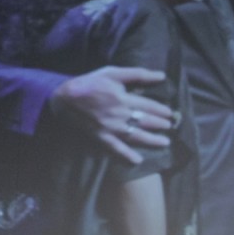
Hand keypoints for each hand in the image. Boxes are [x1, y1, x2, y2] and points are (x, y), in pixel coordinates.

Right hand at [50, 66, 173, 163]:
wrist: (63, 98)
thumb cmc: (90, 83)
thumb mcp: (113, 73)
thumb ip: (138, 74)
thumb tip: (162, 76)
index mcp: (123, 98)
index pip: (149, 106)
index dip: (162, 110)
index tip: (170, 113)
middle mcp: (119, 114)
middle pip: (145, 121)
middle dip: (160, 125)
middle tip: (170, 127)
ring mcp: (110, 128)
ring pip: (136, 136)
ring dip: (152, 140)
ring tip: (165, 142)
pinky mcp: (101, 137)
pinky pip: (115, 149)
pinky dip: (126, 156)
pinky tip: (137, 161)